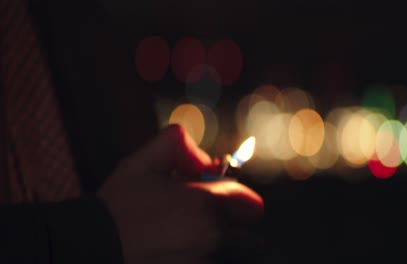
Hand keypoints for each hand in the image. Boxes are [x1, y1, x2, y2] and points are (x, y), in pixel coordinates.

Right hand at [98, 124, 263, 263]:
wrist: (90, 252)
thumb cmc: (116, 209)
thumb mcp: (140, 162)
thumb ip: (177, 144)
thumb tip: (205, 160)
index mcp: (206, 206)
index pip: (251, 203)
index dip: (235, 196)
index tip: (217, 195)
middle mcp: (214, 240)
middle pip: (247, 236)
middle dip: (230, 226)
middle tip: (199, 220)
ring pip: (229, 254)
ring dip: (216, 245)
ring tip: (178, 237)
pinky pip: (210, 263)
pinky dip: (200, 257)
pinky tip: (172, 250)